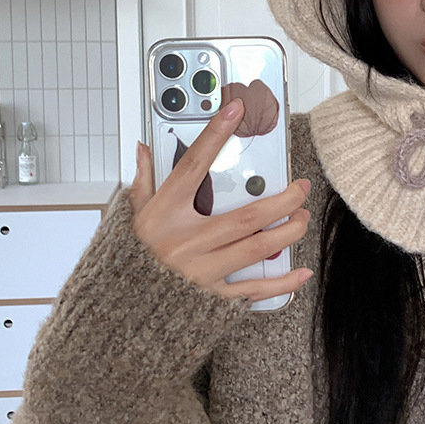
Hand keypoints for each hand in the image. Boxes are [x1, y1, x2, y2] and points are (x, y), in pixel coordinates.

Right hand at [129, 98, 312, 302]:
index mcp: (165, 215)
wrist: (122, 312)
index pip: (193, 165)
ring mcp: (200, 271)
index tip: (235, 111)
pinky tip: (302, 272)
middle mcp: (186, 241)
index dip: (215, 135)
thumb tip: (144, 149)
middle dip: (282, 200)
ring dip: (287, 232)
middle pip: (246, 216)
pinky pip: (252, 290)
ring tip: (302, 219)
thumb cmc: (131, 261)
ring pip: (257, 247)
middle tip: (301, 189)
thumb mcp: (133, 217)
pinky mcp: (212, 297)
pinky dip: (281, 282)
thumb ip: (142, 182)